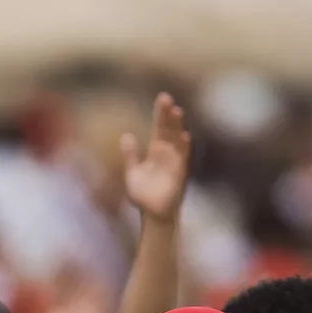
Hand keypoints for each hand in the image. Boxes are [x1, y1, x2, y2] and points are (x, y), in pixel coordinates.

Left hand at [122, 91, 190, 223]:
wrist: (152, 215)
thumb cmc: (143, 197)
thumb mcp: (132, 172)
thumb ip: (130, 155)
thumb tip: (127, 136)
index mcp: (156, 152)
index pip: (160, 128)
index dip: (161, 114)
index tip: (163, 98)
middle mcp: (167, 155)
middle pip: (169, 130)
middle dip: (168, 115)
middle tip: (167, 98)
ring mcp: (174, 164)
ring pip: (177, 141)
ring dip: (177, 127)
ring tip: (177, 111)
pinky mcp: (179, 175)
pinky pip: (183, 159)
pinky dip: (184, 148)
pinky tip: (184, 136)